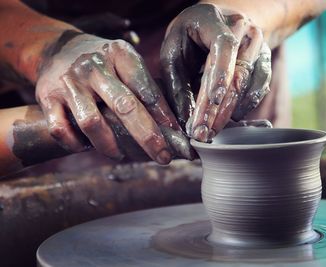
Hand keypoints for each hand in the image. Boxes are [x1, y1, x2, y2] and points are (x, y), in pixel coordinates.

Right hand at [36, 32, 181, 163]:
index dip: (164, 116)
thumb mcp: (125, 63)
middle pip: (125, 106)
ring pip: (92, 122)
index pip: (146, 88)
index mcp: (119, 54)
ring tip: (121, 155)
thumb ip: (145, 88)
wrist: (58, 49)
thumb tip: (172, 125)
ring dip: (110, 146)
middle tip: (163, 157)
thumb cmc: (104, 64)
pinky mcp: (47, 96)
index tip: (178, 136)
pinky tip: (87, 146)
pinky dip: (75, 144)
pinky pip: (61, 130)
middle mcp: (94, 67)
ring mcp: (69, 82)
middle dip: (148, 137)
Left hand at [160, 3, 271, 141]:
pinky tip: (232, 117)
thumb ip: (176, 84)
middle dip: (219, 107)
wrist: (214, 21)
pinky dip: (247, 103)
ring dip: (231, 110)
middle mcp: (243, 28)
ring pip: (250, 81)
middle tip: (204, 133)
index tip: (212, 102)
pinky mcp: (263, 58)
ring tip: (212, 130)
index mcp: (215, 20)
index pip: (224, 47)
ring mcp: (257, 43)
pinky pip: (261, 84)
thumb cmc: (188, 38)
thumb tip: (184, 121)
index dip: (220, 75)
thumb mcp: (172, 53)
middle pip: (238, 72)